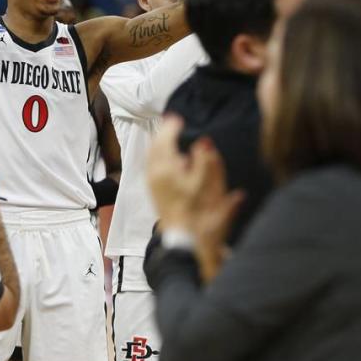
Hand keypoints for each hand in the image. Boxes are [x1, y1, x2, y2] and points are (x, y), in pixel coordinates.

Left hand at [147, 118, 242, 246]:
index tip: (177, 119)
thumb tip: (203, 143)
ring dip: (160, 145)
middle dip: (163, 134)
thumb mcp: (208, 186)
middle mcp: (155, 174)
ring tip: (169, 137)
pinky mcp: (154, 193)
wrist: (183, 241)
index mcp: (166, 169)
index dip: (171, 128)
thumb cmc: (198, 214)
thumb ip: (207, 162)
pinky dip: (158, 157)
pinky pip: (152, 167)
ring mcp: (152, 184)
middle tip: (172, 123)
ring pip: (152, 157)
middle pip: (155, 147)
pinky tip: (168, 160)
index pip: (164, 141)